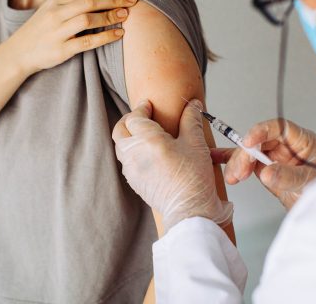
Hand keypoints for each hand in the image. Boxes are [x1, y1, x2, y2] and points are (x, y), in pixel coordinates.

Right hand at [5, 0, 138, 75]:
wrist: (18, 53)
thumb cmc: (40, 30)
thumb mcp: (51, 9)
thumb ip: (71, 1)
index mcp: (56, 1)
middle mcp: (56, 13)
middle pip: (89, 1)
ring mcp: (58, 31)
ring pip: (88, 19)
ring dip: (110, 15)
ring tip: (126, 14)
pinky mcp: (62, 50)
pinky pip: (87, 41)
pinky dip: (105, 36)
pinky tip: (119, 34)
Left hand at [112, 100, 232, 230]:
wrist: (189, 210)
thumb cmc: (193, 178)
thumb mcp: (196, 143)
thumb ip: (191, 120)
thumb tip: (192, 104)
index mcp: (147, 139)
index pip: (135, 117)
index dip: (141, 108)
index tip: (148, 105)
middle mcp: (134, 153)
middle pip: (120, 130)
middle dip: (128, 120)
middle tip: (141, 116)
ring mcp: (131, 170)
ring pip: (121, 147)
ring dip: (128, 137)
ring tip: (144, 135)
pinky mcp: (134, 182)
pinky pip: (126, 162)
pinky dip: (132, 153)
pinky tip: (146, 154)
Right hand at [211, 119, 315, 209]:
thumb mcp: (309, 182)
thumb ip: (288, 176)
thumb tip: (267, 172)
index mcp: (301, 141)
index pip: (279, 128)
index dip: (262, 131)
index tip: (249, 142)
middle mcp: (285, 145)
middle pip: (260, 141)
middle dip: (246, 154)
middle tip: (240, 170)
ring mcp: (273, 156)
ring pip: (250, 152)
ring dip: (239, 163)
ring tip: (234, 177)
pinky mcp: (264, 167)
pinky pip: (246, 161)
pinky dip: (233, 161)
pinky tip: (218, 158)